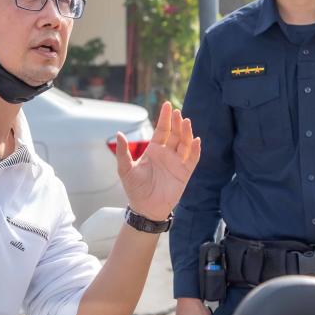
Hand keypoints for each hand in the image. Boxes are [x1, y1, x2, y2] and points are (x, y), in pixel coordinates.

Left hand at [115, 102, 200, 221]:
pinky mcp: (185, 172)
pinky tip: (196, 140)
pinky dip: (195, 150)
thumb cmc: (135, 189)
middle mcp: (167, 153)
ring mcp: (177, 162)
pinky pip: (192, 159)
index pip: (162, 130)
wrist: (145, 209)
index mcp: (154, 150)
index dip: (165, 118)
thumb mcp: (125, 169)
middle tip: (178, 113)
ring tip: (186, 122)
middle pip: (175, 134)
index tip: (167, 105)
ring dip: (186, 133)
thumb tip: (119, 133)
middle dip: (177, 123)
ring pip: (184, 143)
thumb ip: (123, 152)